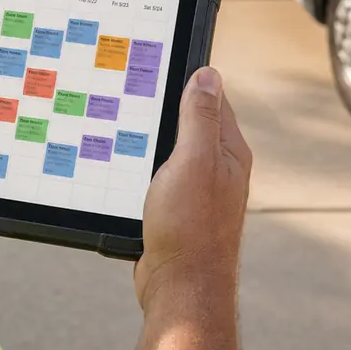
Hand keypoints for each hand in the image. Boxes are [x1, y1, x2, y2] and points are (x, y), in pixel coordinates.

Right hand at [135, 67, 252, 311]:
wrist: (180, 287)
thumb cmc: (191, 226)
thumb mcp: (193, 160)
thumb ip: (200, 117)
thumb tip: (208, 74)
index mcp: (228, 151)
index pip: (211, 99)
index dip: (187, 79)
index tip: (157, 62)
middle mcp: (218, 168)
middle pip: (189, 122)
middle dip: (164, 106)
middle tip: (129, 89)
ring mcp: (198, 189)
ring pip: (170, 149)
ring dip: (149, 138)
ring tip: (121, 123)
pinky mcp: (178, 208)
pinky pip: (159, 174)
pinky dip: (142, 164)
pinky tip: (122, 164)